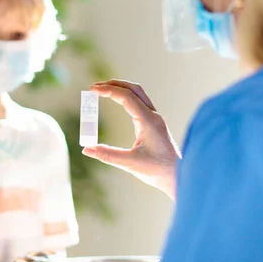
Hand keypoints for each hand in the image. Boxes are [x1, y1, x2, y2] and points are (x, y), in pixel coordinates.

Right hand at [83, 80, 180, 199]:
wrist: (176, 176)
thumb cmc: (157, 170)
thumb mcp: (130, 164)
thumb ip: (108, 155)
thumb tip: (86, 150)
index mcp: (149, 121)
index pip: (127, 97)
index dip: (108, 91)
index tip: (92, 90)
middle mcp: (153, 116)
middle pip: (133, 89)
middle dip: (113, 85)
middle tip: (93, 87)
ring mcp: (154, 118)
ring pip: (137, 93)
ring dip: (120, 88)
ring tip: (101, 90)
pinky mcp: (153, 123)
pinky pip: (139, 102)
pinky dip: (125, 96)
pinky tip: (116, 100)